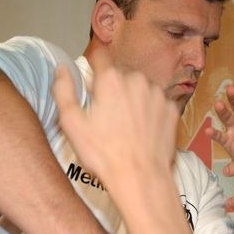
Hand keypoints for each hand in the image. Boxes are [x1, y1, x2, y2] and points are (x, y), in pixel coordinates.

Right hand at [53, 65, 178, 198]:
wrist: (141, 177)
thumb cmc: (103, 153)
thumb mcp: (71, 123)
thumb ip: (64, 90)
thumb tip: (62, 69)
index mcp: (111, 79)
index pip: (100, 56)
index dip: (93, 68)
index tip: (92, 84)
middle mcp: (137, 79)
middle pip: (121, 74)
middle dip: (114, 87)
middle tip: (107, 114)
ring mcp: (158, 94)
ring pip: (141, 87)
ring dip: (133, 98)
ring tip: (126, 125)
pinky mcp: (172, 109)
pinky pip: (157, 102)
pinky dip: (150, 111)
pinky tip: (143, 130)